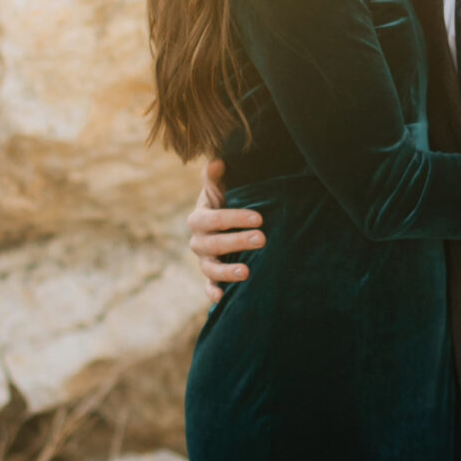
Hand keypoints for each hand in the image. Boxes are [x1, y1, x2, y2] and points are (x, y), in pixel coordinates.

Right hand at [188, 159, 266, 302]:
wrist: (218, 226)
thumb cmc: (222, 204)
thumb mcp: (218, 190)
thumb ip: (214, 178)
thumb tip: (217, 161)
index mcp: (198, 219)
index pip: (214, 219)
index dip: (235, 219)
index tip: (259, 218)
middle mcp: (198, 242)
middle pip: (214, 244)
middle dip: (237, 242)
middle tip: (262, 239)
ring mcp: (203, 261)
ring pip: (210, 269)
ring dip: (227, 272)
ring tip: (247, 273)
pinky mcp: (210, 277)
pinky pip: (208, 287)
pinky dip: (213, 293)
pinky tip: (222, 299)